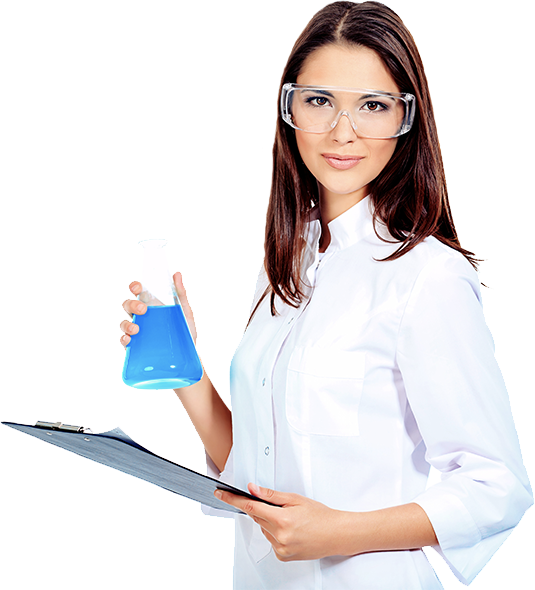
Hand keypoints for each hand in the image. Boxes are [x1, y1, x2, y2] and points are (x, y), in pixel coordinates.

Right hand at [119, 271, 197, 348]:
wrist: (187, 356)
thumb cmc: (184, 332)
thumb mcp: (185, 311)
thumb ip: (180, 293)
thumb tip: (177, 274)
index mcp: (151, 305)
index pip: (138, 292)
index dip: (134, 286)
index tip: (138, 287)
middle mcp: (142, 317)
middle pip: (127, 305)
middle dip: (131, 304)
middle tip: (143, 309)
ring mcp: (138, 332)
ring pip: (123, 324)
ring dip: (126, 324)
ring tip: (136, 328)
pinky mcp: (136, 346)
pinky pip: (124, 342)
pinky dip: (124, 339)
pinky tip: (129, 339)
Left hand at [215, 484, 347, 561]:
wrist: (336, 534)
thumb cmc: (320, 515)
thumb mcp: (295, 499)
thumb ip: (271, 495)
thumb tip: (252, 489)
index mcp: (281, 520)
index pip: (250, 506)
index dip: (233, 499)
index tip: (220, 494)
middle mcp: (279, 537)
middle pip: (257, 517)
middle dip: (260, 508)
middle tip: (277, 505)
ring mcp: (281, 549)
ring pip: (264, 529)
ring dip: (270, 521)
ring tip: (291, 519)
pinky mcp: (283, 557)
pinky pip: (271, 540)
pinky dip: (275, 533)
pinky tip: (291, 530)